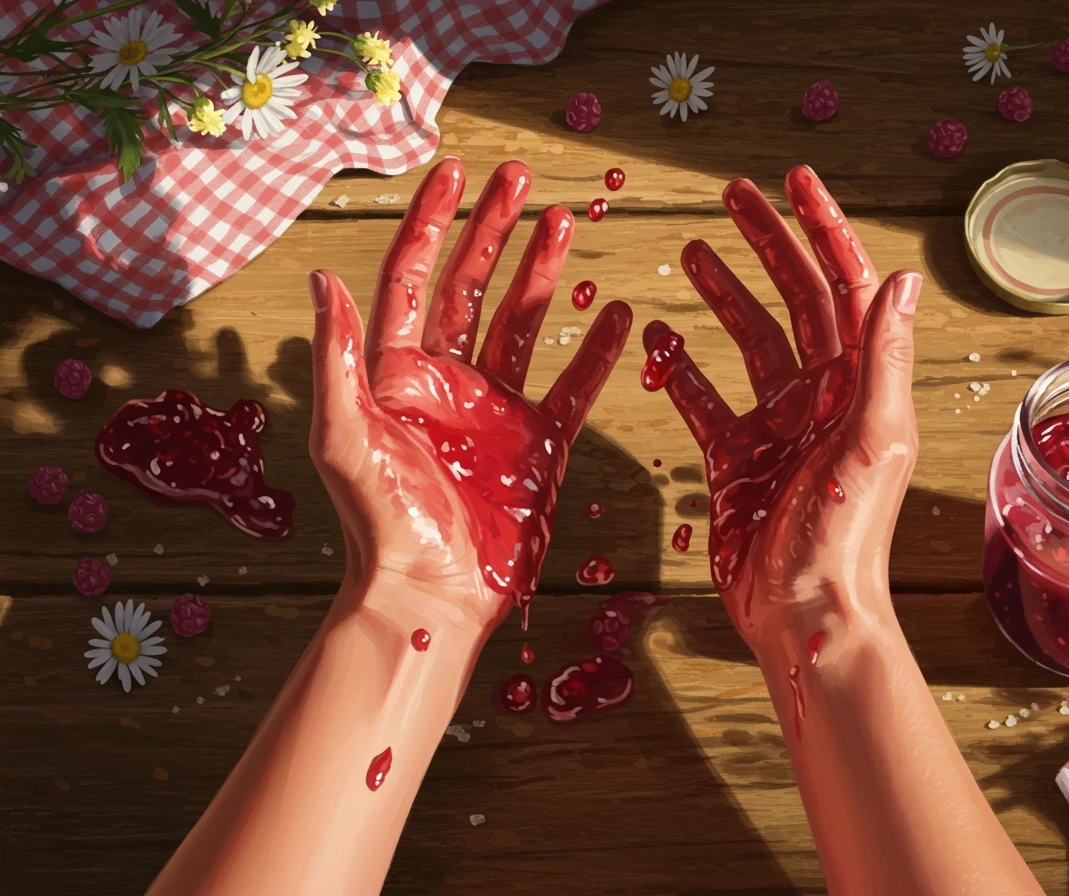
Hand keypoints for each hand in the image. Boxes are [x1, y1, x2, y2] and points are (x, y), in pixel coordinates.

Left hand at [309, 158, 631, 632]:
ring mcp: (497, 412)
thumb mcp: (345, 436)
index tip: (452, 172)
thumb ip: (337, 358)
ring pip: (525, 324)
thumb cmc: (380, 524)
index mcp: (398, 375)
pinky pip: (573, 387)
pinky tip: (618, 316)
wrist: (430, 596)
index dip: (431, 222)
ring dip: (543, 273)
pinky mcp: (540, 446)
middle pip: (473, 286)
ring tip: (564, 221)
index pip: (414, 279)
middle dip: (494, 229)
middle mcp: (449, 383)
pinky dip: (598, 352)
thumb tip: (323, 275)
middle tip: (521, 177)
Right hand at [646, 165, 920, 645]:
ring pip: (746, 341)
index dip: (823, 229)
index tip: (794, 181)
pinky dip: (680, 369)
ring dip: (722, 295)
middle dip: (766, 244)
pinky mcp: (735, 460)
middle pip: (793, 299)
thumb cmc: (844, 536)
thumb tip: (902, 276)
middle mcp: (821, 396)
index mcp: (859, 383)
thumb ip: (884, 358)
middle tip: (732, 196)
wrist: (803, 613)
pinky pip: (703, 400)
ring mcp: (776, 426)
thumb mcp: (872, 439)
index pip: (844, 286)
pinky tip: (656, 337)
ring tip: (693, 251)